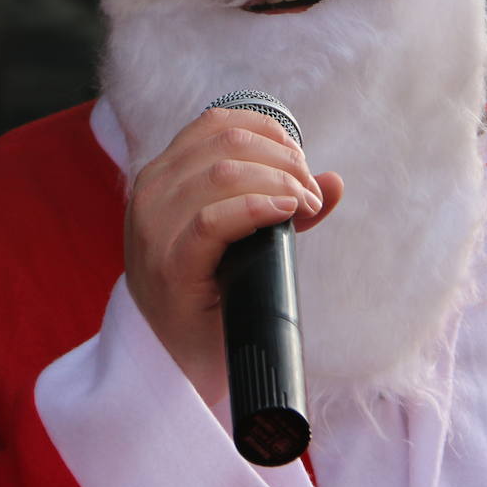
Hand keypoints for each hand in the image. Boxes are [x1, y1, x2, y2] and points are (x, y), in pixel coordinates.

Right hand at [124, 107, 343, 404]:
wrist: (173, 362)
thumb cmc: (210, 294)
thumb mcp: (241, 238)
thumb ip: (281, 205)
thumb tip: (335, 182)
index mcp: (163, 175)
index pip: (218, 123)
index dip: (270, 133)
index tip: (301, 164)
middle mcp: (151, 192)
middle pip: (229, 144)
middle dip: (285, 162)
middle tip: (311, 197)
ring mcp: (155, 229)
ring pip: (224, 174)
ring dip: (281, 183)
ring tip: (305, 208)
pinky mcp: (169, 266)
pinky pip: (212, 220)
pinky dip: (257, 207)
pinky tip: (287, 212)